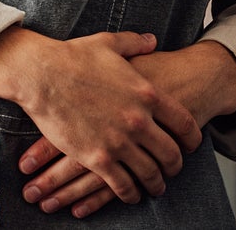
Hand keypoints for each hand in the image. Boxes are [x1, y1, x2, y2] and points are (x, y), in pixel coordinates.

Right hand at [19, 42, 235, 217]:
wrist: (42, 74)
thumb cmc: (74, 56)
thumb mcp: (110, 43)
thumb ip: (136, 43)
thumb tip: (151, 40)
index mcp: (146, 93)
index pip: (183, 122)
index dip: (193, 138)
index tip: (192, 145)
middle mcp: (138, 121)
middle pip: (171, 154)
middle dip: (176, 166)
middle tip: (174, 169)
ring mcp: (119, 142)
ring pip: (150, 174)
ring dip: (156, 184)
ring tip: (156, 187)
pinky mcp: (98, 158)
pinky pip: (123, 186)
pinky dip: (131, 194)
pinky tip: (132, 194)